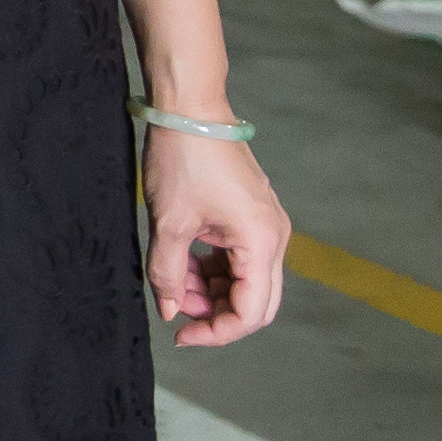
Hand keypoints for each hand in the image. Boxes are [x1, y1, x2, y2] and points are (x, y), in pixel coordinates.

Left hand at [144, 128, 287, 347]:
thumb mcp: (168, 222)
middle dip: (215, 312)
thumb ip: (167, 274)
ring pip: (245, 280)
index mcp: (260, 241)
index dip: (216, 333)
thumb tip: (170, 311)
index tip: (182, 334)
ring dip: (210, 288)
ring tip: (171, 276)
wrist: (190, 106)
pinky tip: (182, 260)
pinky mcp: (253, 214)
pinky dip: (212, 267)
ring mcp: (266, 224)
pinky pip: (239, 257)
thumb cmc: (182, 158)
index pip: (250, 313)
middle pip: (255, 301)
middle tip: (177, 307)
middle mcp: (274, 236)